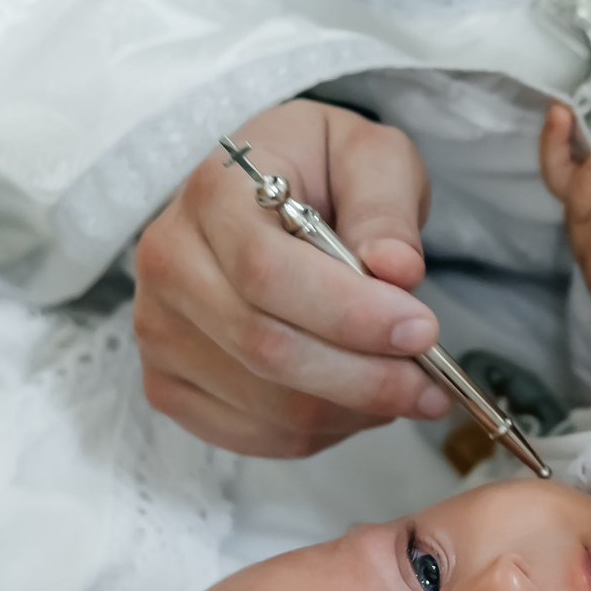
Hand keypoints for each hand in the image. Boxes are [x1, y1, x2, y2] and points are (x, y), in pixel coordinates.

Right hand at [132, 99, 449, 454]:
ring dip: (351, 411)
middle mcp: (170, 264)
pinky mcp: (168, 383)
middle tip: (431, 385)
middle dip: (363, 377)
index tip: (422, 331)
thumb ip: (385, 208)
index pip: (268, 273)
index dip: (350, 314)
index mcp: (211, 194)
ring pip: (266, 404)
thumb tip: (397, 271)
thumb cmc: (320, 171)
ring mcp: (159, 331)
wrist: (263, 192)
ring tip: (405, 390)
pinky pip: (253, 434)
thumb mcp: (368, 156)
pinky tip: (357, 402)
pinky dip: (320, 432)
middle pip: (264, 348)